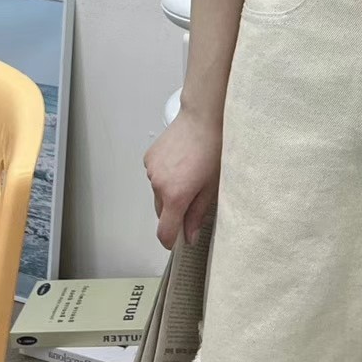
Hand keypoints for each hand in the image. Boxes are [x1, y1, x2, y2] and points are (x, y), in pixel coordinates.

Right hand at [143, 110, 222, 249]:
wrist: (202, 118)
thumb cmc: (213, 150)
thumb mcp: (211, 187)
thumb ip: (197, 215)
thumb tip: (189, 237)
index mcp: (175, 197)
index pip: (164, 231)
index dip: (170, 241)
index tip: (176, 242)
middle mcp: (158, 186)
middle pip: (161, 212)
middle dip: (174, 212)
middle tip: (193, 198)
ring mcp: (151, 171)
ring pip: (157, 193)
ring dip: (168, 191)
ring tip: (188, 174)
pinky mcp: (148, 158)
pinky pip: (154, 176)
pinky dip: (164, 176)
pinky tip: (180, 162)